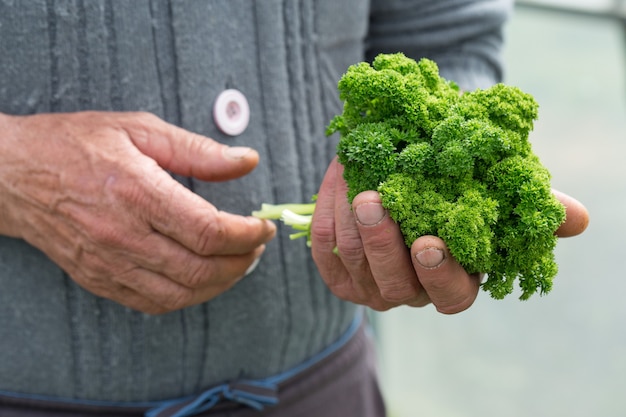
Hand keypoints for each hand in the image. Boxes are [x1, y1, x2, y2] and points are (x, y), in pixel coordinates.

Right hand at [0, 112, 275, 313]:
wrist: (12, 176)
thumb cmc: (73, 145)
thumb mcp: (139, 130)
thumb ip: (198, 151)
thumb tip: (247, 161)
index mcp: (137, 192)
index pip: (209, 230)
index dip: (247, 234)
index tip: (262, 226)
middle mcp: (123, 235)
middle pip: (201, 269)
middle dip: (242, 261)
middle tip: (256, 246)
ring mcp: (109, 264)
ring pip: (181, 294)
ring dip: (221, 283)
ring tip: (238, 263)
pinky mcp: (99, 280)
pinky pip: (153, 304)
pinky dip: (187, 296)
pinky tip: (202, 279)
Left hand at [310, 158, 588, 313]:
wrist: (408, 180)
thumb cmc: (459, 194)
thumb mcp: (497, 198)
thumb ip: (534, 209)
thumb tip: (577, 218)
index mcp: (453, 283)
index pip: (449, 294)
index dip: (439, 273)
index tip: (429, 241)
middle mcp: (410, 293)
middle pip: (393, 284)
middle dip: (382, 243)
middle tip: (374, 199)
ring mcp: (370, 287)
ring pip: (355, 264)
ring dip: (350, 222)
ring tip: (353, 179)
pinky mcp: (339, 273)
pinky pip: (325, 251)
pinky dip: (327, 214)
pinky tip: (336, 179)